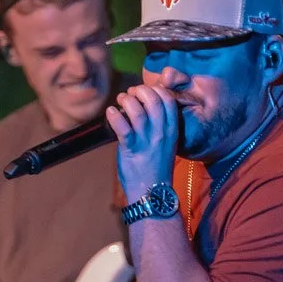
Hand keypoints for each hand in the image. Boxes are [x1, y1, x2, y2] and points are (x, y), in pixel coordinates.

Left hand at [107, 83, 181, 205]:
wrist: (151, 193)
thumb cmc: (156, 166)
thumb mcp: (166, 143)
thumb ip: (159, 124)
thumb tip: (142, 104)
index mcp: (172, 129)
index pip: (168, 99)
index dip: (154, 89)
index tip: (143, 91)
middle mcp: (161, 133)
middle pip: (153, 99)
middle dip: (139, 91)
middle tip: (129, 94)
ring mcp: (147, 141)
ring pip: (137, 110)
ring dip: (125, 100)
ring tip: (120, 101)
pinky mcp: (132, 149)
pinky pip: (122, 126)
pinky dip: (114, 115)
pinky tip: (110, 112)